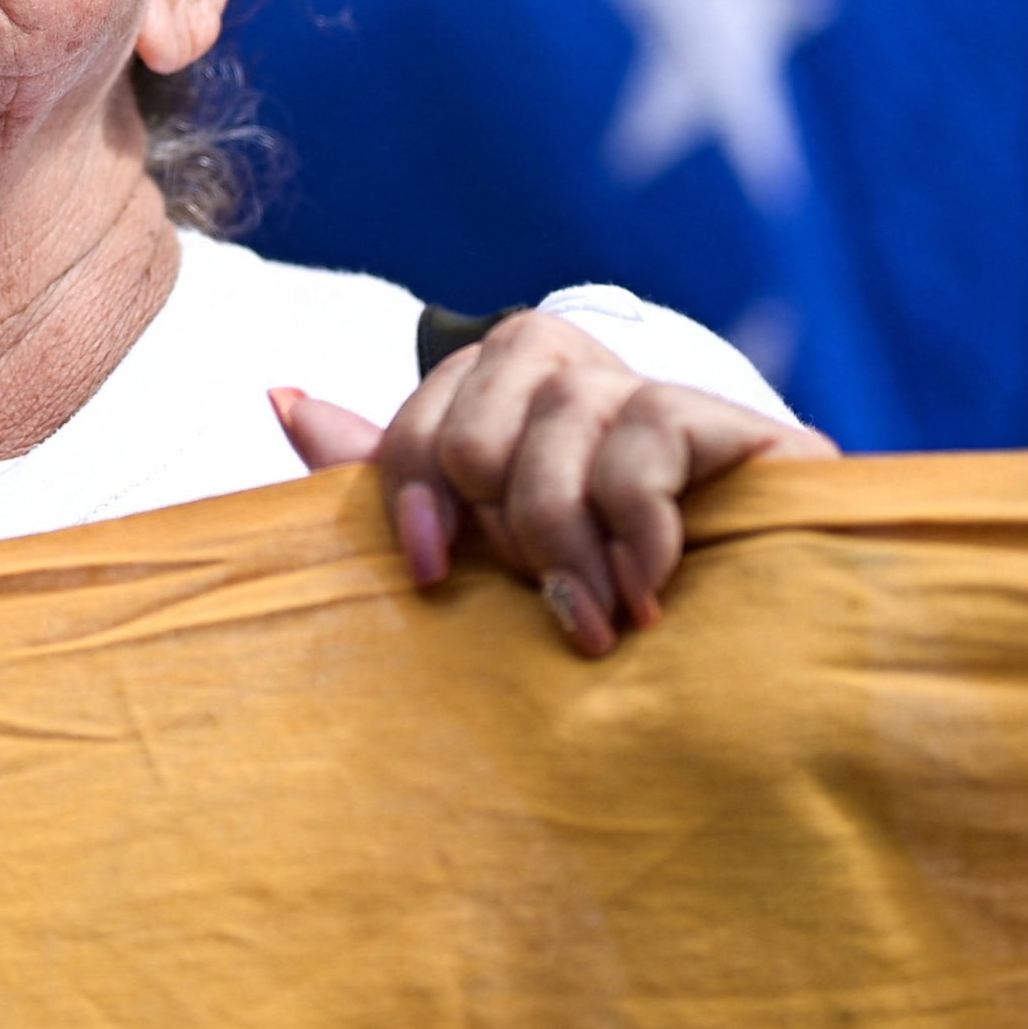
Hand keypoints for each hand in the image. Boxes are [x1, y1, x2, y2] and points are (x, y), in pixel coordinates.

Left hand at [274, 311, 831, 657]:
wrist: (746, 658)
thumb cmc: (585, 605)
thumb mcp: (475, 549)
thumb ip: (388, 479)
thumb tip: (281, 397)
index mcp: (497, 395)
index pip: (422, 421)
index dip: (411, 498)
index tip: (425, 576)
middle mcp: (569, 371)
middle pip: (477, 429)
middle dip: (501, 533)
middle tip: (545, 599)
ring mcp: (649, 388)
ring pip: (555, 429)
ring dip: (568, 547)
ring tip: (598, 623)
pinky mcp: (727, 416)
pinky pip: (645, 434)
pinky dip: (636, 527)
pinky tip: (651, 589)